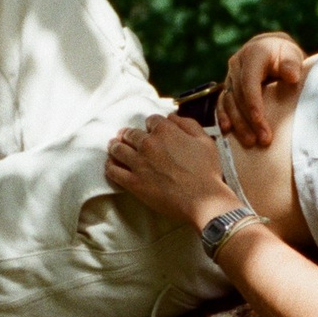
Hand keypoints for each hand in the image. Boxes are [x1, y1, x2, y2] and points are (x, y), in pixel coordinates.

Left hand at [105, 114, 236, 227]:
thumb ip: (188, 124)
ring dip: (115, 146)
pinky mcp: (133, 182)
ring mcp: (138, 163)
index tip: (151, 130)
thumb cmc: (207, 171)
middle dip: (129, 134)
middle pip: (131, 133)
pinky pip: (113, 171)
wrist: (203, 200)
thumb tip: (172, 117)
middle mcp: (148, 144)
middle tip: (126, 137)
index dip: (151, 125)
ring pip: (118, 149)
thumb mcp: (205, 140)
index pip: (151, 120)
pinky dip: (110, 166)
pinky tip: (111, 165)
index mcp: (166, 131)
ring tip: (114, 147)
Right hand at [215, 32, 306, 147]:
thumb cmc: (284, 54)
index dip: (253, 102)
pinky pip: (222, 103)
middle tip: (262, 139)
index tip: (260, 120)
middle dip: (248, 119)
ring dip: (238, 123)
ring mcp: (230, 76)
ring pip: (229, 102)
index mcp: (252, 54)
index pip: (249, 81)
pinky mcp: (227, 87)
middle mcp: (236, 64)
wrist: (271, 49)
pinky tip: (227, 132)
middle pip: (238, 95)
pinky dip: (224, 117)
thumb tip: (291, 76)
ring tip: (250, 142)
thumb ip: (291, 63)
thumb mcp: (291, 54)